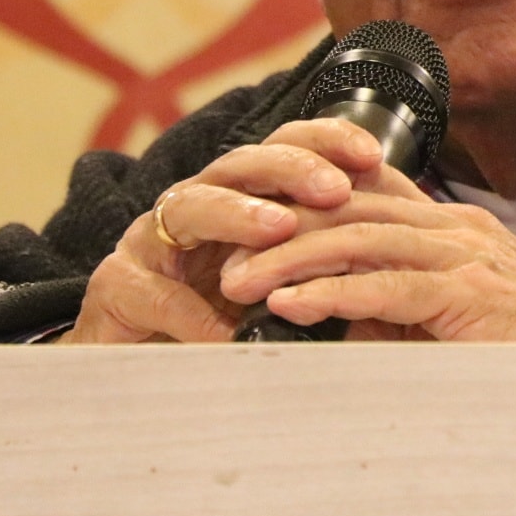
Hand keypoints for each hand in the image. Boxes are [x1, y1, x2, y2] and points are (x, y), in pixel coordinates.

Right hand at [59, 120, 380, 343]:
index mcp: (240, 197)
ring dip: (237, 215)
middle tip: (333, 188)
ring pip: (191, 206)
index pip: (284, 148)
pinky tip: (225, 332)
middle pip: (240, 165)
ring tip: (280, 230)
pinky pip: (154, 292)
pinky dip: (191, 314)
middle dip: (289, 169)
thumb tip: (398, 245)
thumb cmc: (223, 321)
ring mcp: (151, 242)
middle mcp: (195, 205)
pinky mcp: (117, 287)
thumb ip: (326, 263)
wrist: (140, 373)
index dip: (326, 141)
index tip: (372, 155)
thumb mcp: (283, 287)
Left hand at [217, 160, 515, 342]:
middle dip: (282, 228)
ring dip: (294, 259)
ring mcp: (465, 255)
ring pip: (362, 238)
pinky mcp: (469, 294)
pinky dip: (334, 293)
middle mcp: (455, 227)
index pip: (366, 190)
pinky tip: (292, 303)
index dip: (305, 197)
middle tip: (227, 256)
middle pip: (352, 208)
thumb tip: (320, 316)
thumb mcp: (442, 316)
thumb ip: (387, 304)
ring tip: (243, 280)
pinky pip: (389, 285)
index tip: (250, 218)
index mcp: (449, 225)